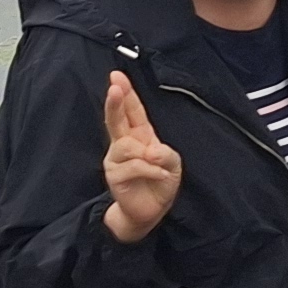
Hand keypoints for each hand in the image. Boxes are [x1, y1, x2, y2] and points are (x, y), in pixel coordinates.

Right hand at [99, 71, 182, 243]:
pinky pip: (135, 166)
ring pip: (128, 146)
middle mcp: (124, 143)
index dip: (125, 93)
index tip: (117, 76)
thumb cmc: (160, 182)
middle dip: (115, 102)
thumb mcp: (173, 164)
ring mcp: (116, 159)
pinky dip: (152, 171)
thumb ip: (165, 154)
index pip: (131, 110)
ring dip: (148, 157)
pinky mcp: (114, 175)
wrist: (150, 210)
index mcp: (139, 134)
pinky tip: (159, 176)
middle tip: (114, 88)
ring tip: (159, 167)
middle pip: (116, 119)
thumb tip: (151, 151)